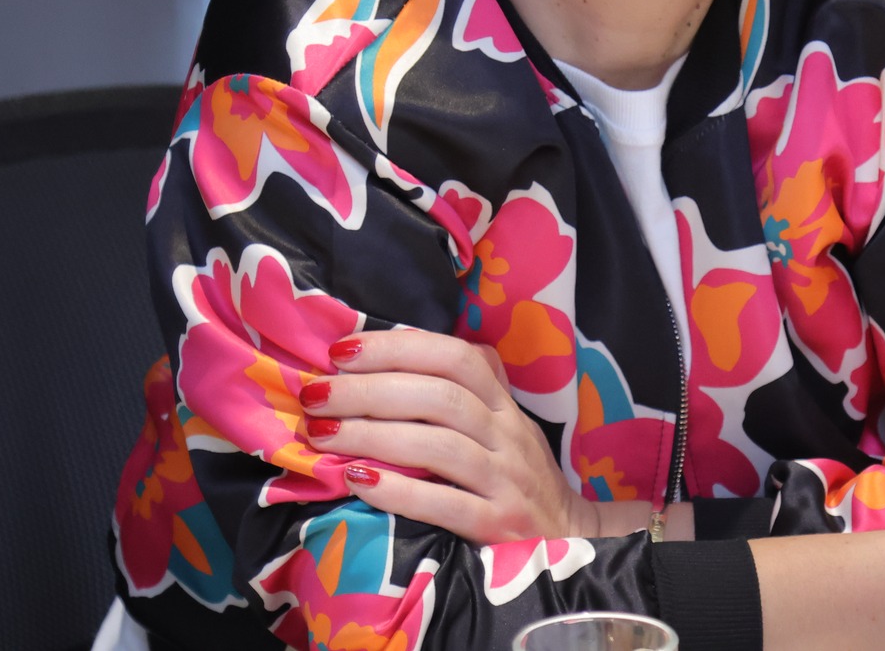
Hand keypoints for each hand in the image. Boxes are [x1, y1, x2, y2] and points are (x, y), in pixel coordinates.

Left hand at [301, 328, 600, 543]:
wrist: (568, 537)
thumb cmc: (517, 475)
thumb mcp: (504, 423)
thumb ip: (469, 386)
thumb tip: (403, 346)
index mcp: (503, 404)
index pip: (455, 357)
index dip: (397, 348)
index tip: (342, 351)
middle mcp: (508, 435)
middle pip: (440, 397)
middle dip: (369, 390)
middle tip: (316, 394)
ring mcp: (505, 480)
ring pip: (439, 445)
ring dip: (373, 435)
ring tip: (322, 434)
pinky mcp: (498, 525)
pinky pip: (444, 504)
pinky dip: (398, 489)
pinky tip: (357, 481)